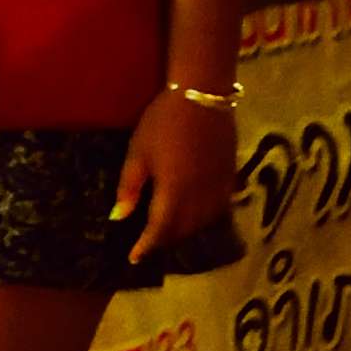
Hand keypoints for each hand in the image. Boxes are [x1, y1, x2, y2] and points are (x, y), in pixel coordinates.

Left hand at [113, 92, 238, 258]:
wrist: (202, 93)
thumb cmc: (162, 122)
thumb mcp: (137, 153)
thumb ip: (129, 187)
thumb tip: (119, 217)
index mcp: (174, 190)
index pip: (161, 228)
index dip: (147, 245)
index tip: (134, 257)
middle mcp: (200, 192)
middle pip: (185, 227)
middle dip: (167, 239)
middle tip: (151, 243)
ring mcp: (218, 182)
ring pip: (206, 218)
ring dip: (189, 229)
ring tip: (173, 230)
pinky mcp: (230, 171)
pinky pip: (222, 203)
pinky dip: (209, 214)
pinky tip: (200, 211)